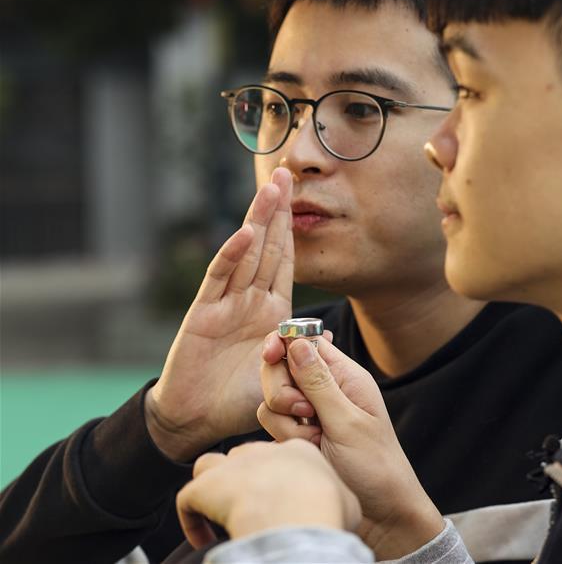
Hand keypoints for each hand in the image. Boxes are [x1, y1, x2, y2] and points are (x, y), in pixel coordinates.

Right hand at [146, 168, 293, 460]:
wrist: (198, 420)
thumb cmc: (240, 398)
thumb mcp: (283, 374)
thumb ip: (304, 353)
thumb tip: (330, 334)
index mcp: (272, 311)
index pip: (285, 261)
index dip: (293, 229)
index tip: (301, 196)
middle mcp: (249, 300)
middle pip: (267, 247)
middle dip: (277, 211)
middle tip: (286, 173)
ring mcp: (226, 303)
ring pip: (246, 254)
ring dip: (259, 220)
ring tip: (271, 188)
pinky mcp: (203, 314)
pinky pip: (220, 279)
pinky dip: (232, 255)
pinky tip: (246, 232)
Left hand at [176, 439, 360, 548]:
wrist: (298, 517)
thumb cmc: (326, 510)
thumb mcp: (347, 502)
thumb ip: (338, 498)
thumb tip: (338, 507)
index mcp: (297, 451)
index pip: (281, 457)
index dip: (279, 481)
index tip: (283, 504)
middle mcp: (263, 452)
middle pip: (246, 459)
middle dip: (246, 484)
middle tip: (254, 513)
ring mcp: (232, 467)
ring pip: (210, 465)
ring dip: (212, 487)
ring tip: (221, 513)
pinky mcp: (206, 487)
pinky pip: (187, 500)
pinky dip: (191, 521)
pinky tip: (204, 538)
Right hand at [257, 335, 444, 558]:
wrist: (379, 515)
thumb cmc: (375, 466)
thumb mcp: (348, 421)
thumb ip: (319, 383)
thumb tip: (296, 341)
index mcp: (345, 377)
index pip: (305, 343)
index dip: (284, 344)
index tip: (271, 354)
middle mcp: (325, 391)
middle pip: (280, 370)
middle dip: (283, 392)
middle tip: (306, 413)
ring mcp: (309, 416)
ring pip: (271, 402)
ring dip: (287, 423)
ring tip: (316, 441)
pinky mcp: (298, 438)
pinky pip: (272, 426)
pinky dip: (285, 440)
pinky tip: (309, 453)